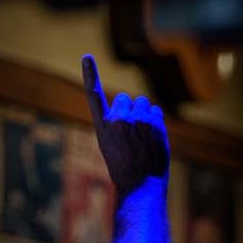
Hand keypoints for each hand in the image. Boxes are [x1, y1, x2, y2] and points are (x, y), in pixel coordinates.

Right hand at [82, 54, 169, 194]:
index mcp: (102, 126)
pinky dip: (154, 122)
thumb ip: (117, 122)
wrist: (141, 186)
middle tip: (130, 133)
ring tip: (141, 137)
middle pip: (126, 99)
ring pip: (142, 104)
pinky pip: (155, 112)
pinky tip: (151, 139)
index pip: (94, 95)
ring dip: (143, 115)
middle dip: (130, 110)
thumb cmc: (123, 167)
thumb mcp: (110, 145)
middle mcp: (119, 120)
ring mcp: (138, 121)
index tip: (87, 56)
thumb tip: (137, 104)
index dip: (90, 74)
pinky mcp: (155, 124)